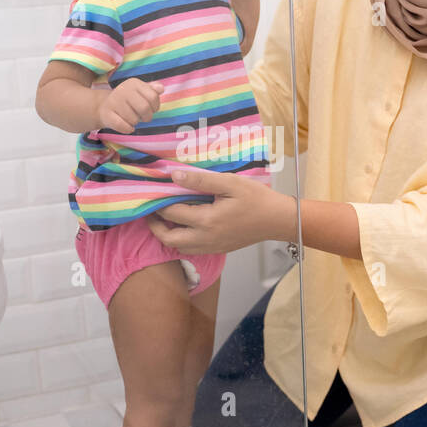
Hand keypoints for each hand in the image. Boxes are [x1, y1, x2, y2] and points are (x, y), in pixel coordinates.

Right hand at [96, 78, 163, 133]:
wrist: (104, 105)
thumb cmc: (128, 100)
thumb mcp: (141, 91)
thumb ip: (152, 90)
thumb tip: (161, 89)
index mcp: (134, 83)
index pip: (153, 97)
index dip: (156, 107)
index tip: (152, 109)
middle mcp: (123, 89)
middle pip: (145, 108)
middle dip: (147, 117)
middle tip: (144, 117)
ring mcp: (113, 101)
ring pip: (134, 120)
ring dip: (136, 122)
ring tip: (131, 118)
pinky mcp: (107, 114)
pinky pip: (124, 127)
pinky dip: (128, 129)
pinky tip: (127, 126)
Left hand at [145, 166, 294, 254]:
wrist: (276, 220)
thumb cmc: (255, 198)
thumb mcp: (229, 183)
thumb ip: (200, 181)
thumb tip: (175, 176)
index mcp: (206, 220)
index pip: (172, 213)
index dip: (158, 203)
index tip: (152, 192)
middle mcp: (205, 238)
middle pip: (168, 239)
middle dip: (155, 225)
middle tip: (151, 210)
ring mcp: (211, 247)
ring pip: (178, 247)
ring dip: (167, 235)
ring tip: (164, 218)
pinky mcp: (217, 250)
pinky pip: (191, 250)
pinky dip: (181, 241)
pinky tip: (183, 227)